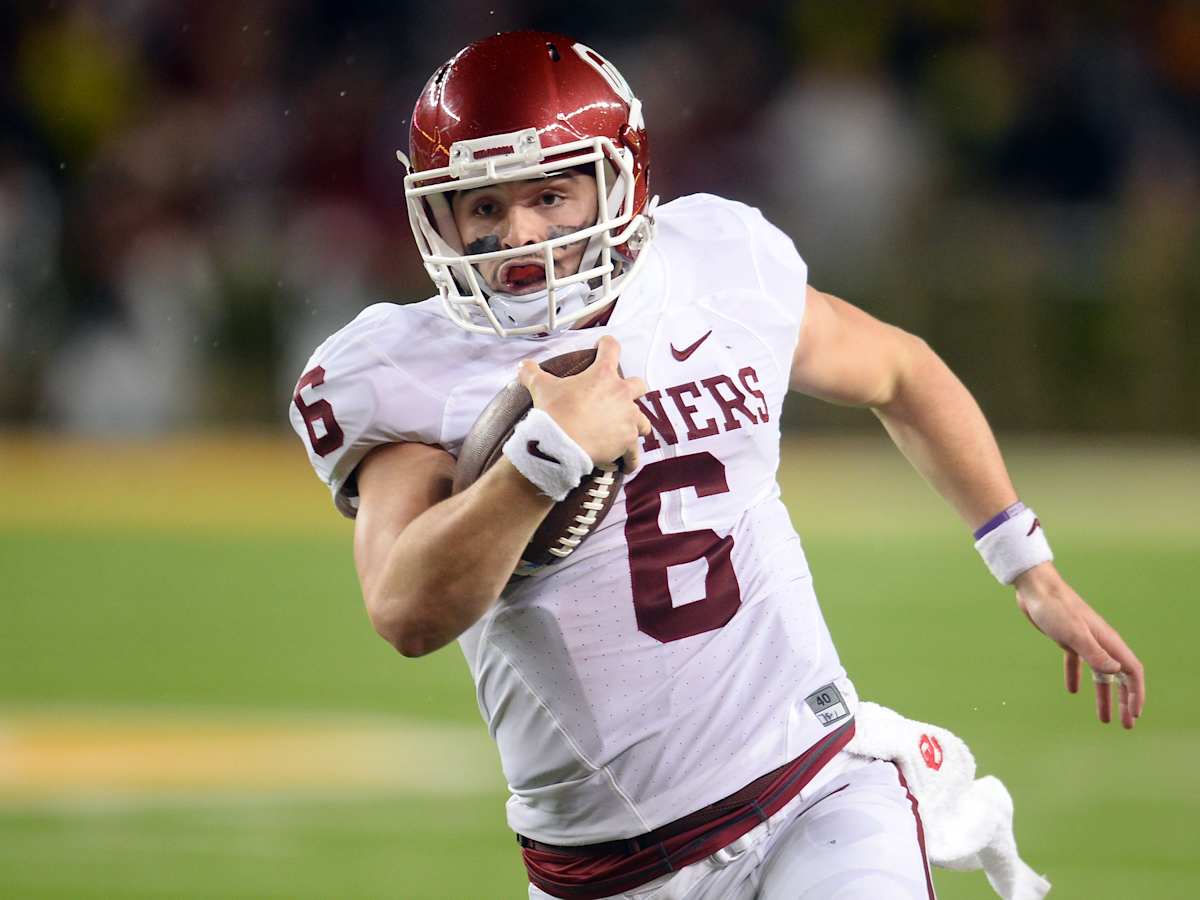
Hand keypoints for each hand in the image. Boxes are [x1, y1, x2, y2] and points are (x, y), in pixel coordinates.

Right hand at [517, 335, 652, 470]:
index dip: (607, 345)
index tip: (603, 345)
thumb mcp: (541, 388)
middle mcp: (621, 394)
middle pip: (639, 385)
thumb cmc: (554, 412)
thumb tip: (523, 366)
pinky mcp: (628, 441)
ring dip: (637, 424)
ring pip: (643, 420)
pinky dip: (631, 458)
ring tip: (629, 432)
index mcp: (603, 375)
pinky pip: (635, 452)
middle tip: (622, 396)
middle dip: (633, 390)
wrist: (561, 444)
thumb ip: (532, 373)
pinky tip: (628, 464)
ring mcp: (628, 418)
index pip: (611, 348)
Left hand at [1014, 562, 1145, 728]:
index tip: (1135, 714)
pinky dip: (1076, 677)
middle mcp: (1100, 642)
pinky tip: (1072, 691)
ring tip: (1105, 719)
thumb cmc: (1055, 608)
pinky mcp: (1067, 639)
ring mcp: (1084, 641)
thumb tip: (1116, 671)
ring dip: (1104, 696)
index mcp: (1107, 641)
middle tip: (1126, 725)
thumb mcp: (1074, 633)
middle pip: (1119, 677)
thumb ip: (1095, 652)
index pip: (1131, 671)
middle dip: (1125, 701)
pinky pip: (1076, 663)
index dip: (1136, 693)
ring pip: (1099, 674)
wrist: (1035, 588)